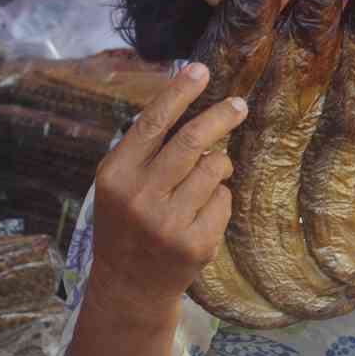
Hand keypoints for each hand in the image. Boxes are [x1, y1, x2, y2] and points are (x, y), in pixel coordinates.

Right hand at [86, 63, 246, 323]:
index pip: (152, 123)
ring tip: (207, 176)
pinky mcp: (196, 243)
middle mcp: (139, 197)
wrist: (128, 285)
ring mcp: (168, 223)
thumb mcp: (119, 183)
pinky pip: (224, 199)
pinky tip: (201, 212)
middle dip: (221, 117)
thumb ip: (147, 148)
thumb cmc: (127, 221)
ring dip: (219, 163)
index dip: (179, 92)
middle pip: (192, 141)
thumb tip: (188, 100)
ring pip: (215, 168)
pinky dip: (219, 197)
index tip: (201, 69)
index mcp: (115, 174)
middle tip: (239, 105)